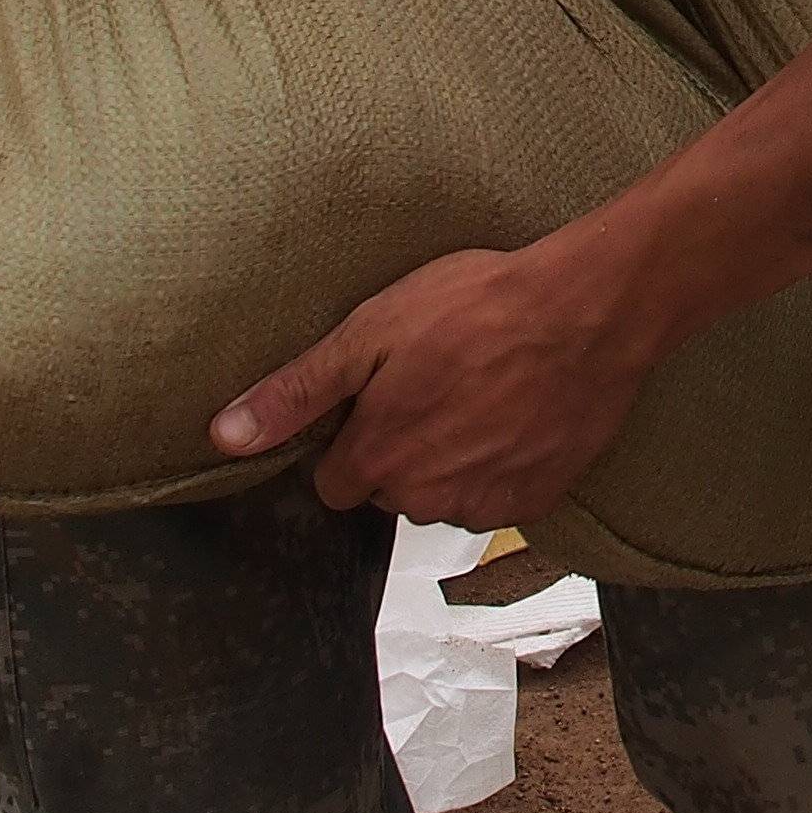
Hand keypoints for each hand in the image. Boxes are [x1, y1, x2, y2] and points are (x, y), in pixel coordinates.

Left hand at [210, 245, 650, 532]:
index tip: (382, 394)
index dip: (353, 435)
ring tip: (480, 392)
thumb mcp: (372, 331)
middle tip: (435, 382)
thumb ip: (296, 393)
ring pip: (442, 496)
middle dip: (401, 448)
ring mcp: (485, 504)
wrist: (588, 311)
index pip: (333, 482)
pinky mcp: (535, 501)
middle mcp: (427, 498)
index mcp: (379, 457)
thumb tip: (223, 437)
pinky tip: (515, 414)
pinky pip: (494, 497)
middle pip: (389, 491)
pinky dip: (500, 465)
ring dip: (451, 460)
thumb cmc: (479, 307)